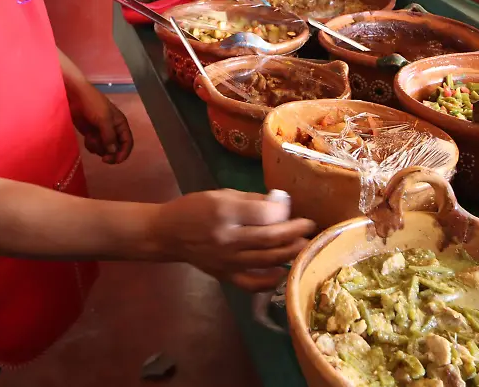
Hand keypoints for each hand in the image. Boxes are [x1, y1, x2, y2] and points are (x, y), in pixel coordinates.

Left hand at [68, 87, 132, 163]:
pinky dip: (91, 145)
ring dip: (98, 147)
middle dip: (111, 154)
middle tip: (104, 159)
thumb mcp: (103, 119)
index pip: (127, 142)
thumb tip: (113, 152)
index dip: (124, 153)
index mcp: (120, 124)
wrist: (75, 96)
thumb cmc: (92, 104)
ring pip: (104, 149)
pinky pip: (94, 146)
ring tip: (91, 138)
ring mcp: (101, 133)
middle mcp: (113, 130)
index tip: (116, 161)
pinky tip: (87, 137)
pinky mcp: (91, 134)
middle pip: (116, 149)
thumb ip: (109, 136)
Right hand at [153, 189, 315, 291]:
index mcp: (225, 211)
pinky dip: (271, 281)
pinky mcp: (224, 275)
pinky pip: (252, 283)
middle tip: (310, 227)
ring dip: (291, 253)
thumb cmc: (195, 208)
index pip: (264, 213)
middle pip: (270, 237)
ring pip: (267, 260)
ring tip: (305, 246)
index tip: (292, 207)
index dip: (284, 210)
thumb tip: (282, 205)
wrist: (168, 234)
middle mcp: (227, 237)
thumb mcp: (221, 194)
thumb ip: (252, 200)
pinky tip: (282, 272)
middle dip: (295, 232)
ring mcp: (226, 260)